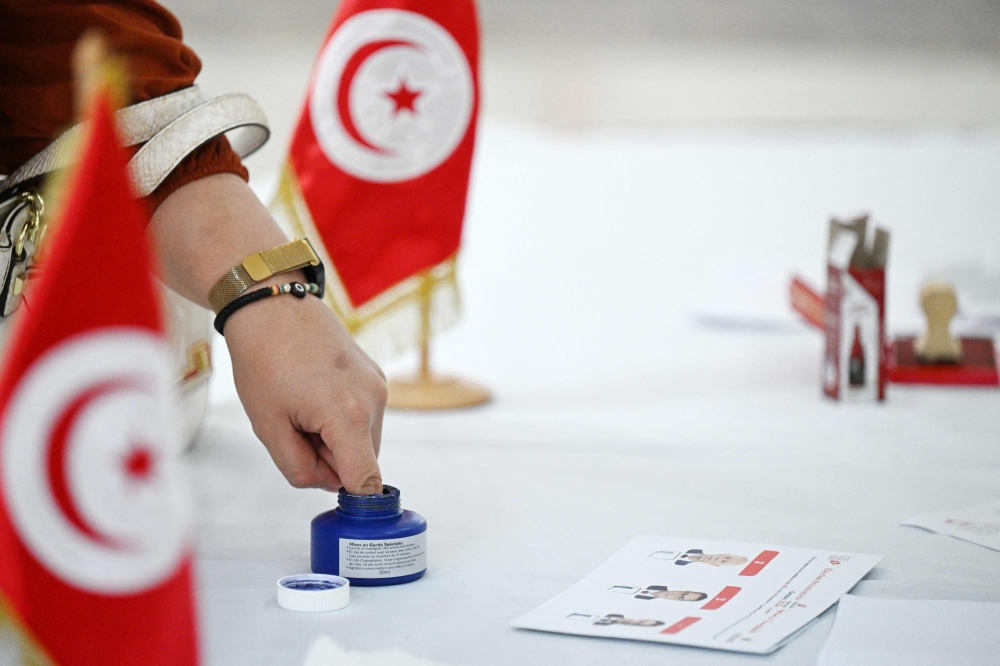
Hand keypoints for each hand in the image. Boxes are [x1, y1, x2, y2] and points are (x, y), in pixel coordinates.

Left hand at [149, 173, 384, 493]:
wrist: (272, 304)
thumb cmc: (264, 362)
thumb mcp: (268, 427)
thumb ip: (299, 469)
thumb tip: (328, 482)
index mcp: (349, 417)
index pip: (366, 480)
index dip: (348, 497)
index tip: (328, 490)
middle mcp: (374, 401)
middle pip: (362, 460)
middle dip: (331, 458)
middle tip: (293, 428)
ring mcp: (378, 384)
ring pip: (363, 437)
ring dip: (335, 436)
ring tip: (301, 404)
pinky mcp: (375, 373)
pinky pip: (364, 413)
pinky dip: (341, 415)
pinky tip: (313, 390)